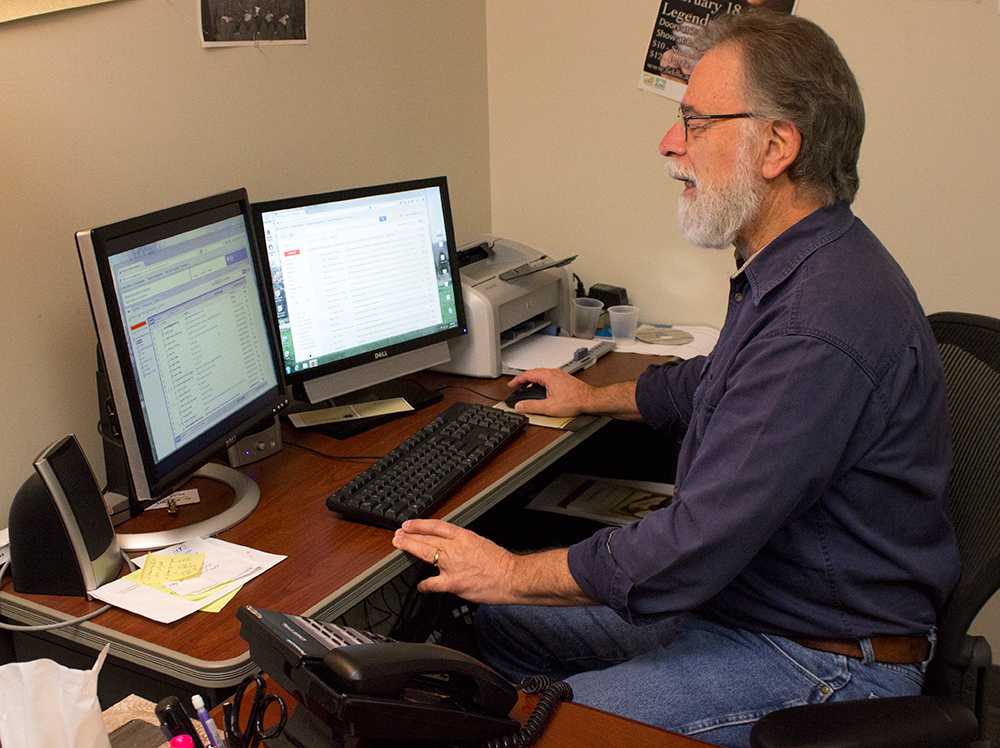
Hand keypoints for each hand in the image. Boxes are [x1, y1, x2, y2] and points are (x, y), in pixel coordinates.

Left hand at [392, 519, 516, 603]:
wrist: (512, 576)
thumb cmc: (501, 562)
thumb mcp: (480, 542)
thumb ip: (463, 543)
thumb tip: (449, 545)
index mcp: (464, 536)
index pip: (436, 526)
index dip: (420, 524)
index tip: (409, 524)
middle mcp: (456, 548)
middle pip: (427, 538)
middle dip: (410, 535)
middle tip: (398, 534)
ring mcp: (453, 566)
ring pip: (425, 554)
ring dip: (410, 548)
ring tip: (400, 545)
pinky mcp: (454, 583)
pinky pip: (433, 584)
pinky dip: (424, 585)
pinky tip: (420, 586)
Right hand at [507, 368, 594, 416]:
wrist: (590, 400)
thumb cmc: (575, 401)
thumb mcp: (549, 407)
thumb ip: (532, 406)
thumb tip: (519, 406)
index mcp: (548, 376)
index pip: (527, 375)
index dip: (516, 380)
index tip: (511, 385)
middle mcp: (554, 373)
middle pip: (533, 373)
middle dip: (523, 380)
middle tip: (516, 387)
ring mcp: (560, 375)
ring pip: (541, 375)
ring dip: (532, 381)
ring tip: (527, 389)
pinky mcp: (564, 379)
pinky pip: (548, 378)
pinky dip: (540, 382)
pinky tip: (542, 391)